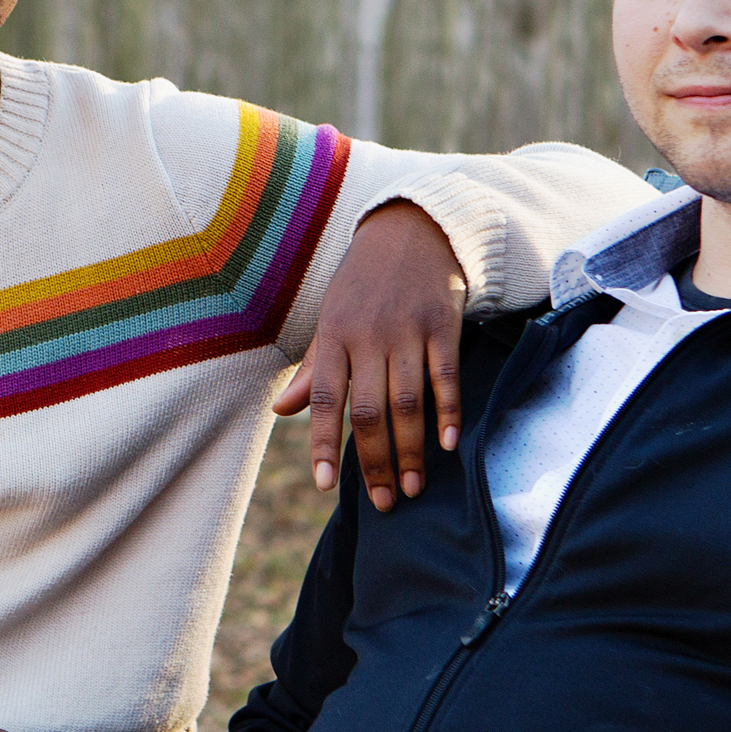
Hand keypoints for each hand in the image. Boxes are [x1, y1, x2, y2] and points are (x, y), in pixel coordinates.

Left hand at [274, 200, 465, 511]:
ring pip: (408, 402)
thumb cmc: (364, 284)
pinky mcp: (443, 326)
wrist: (413, 229)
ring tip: (411, 488)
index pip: (325, 399)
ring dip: (410, 450)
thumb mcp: (332, 317)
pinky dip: (448, 413)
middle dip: (374, 461)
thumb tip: (282, 411)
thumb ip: (313, 368)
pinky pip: (446, 376)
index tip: (325, 486)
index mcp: (334, 336)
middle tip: (382, 503)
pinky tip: (447, 445)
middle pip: (370, 410)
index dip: (324, 444)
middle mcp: (369, 336)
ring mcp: (408, 331)